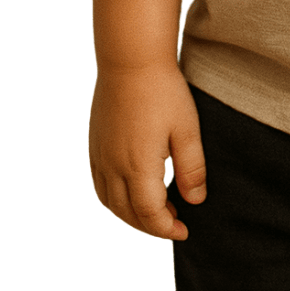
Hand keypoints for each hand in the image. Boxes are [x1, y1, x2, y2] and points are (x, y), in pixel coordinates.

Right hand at [89, 64, 205, 239]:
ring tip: (156, 209)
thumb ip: (192, 169)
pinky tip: (132, 190)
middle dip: (150, 225)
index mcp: (137, 166)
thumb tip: (195, 202)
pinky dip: (115, 198)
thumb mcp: (187, 129)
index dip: (167, 228)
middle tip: (174, 223)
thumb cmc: (163, 90)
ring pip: (110, 202)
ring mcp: (100, 155)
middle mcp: (113, 166)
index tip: (185, 231)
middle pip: (128, 213)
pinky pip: (100, 185)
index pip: (149, 214)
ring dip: (131, 214)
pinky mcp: (95, 144)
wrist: (130, 59)